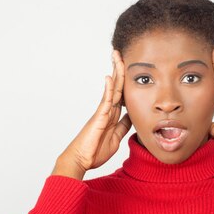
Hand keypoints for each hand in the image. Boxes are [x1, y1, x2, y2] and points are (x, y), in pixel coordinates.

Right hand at [54, 49, 132, 173]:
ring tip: (117, 56)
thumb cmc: (95, 151)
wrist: (81, 160)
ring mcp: (102, 112)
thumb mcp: (116, 137)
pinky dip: (109, 89)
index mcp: (112, 115)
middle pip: (117, 86)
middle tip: (121, 53)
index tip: (131, 69)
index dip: (126, 81)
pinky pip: (106, 101)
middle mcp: (107, 110)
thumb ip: (123, 126)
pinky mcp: (99, 117)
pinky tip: (110, 77)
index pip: (122, 94)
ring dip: (116, 72)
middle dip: (120, 70)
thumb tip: (132, 117)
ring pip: (112, 89)